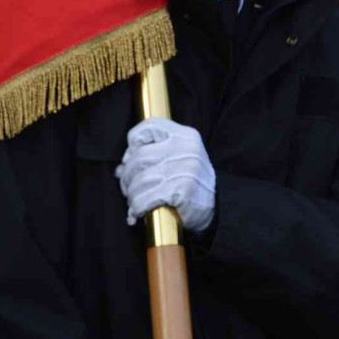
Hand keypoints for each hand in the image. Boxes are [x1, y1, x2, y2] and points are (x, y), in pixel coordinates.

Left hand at [115, 117, 215, 231]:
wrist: (218, 206)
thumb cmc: (193, 182)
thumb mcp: (181, 158)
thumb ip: (153, 156)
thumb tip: (120, 169)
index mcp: (185, 135)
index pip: (150, 126)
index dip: (133, 142)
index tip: (131, 157)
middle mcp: (185, 148)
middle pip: (138, 157)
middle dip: (127, 176)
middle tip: (128, 187)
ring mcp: (184, 169)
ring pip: (139, 180)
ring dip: (131, 196)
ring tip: (134, 202)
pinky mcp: (180, 190)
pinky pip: (144, 199)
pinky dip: (136, 208)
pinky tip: (139, 212)